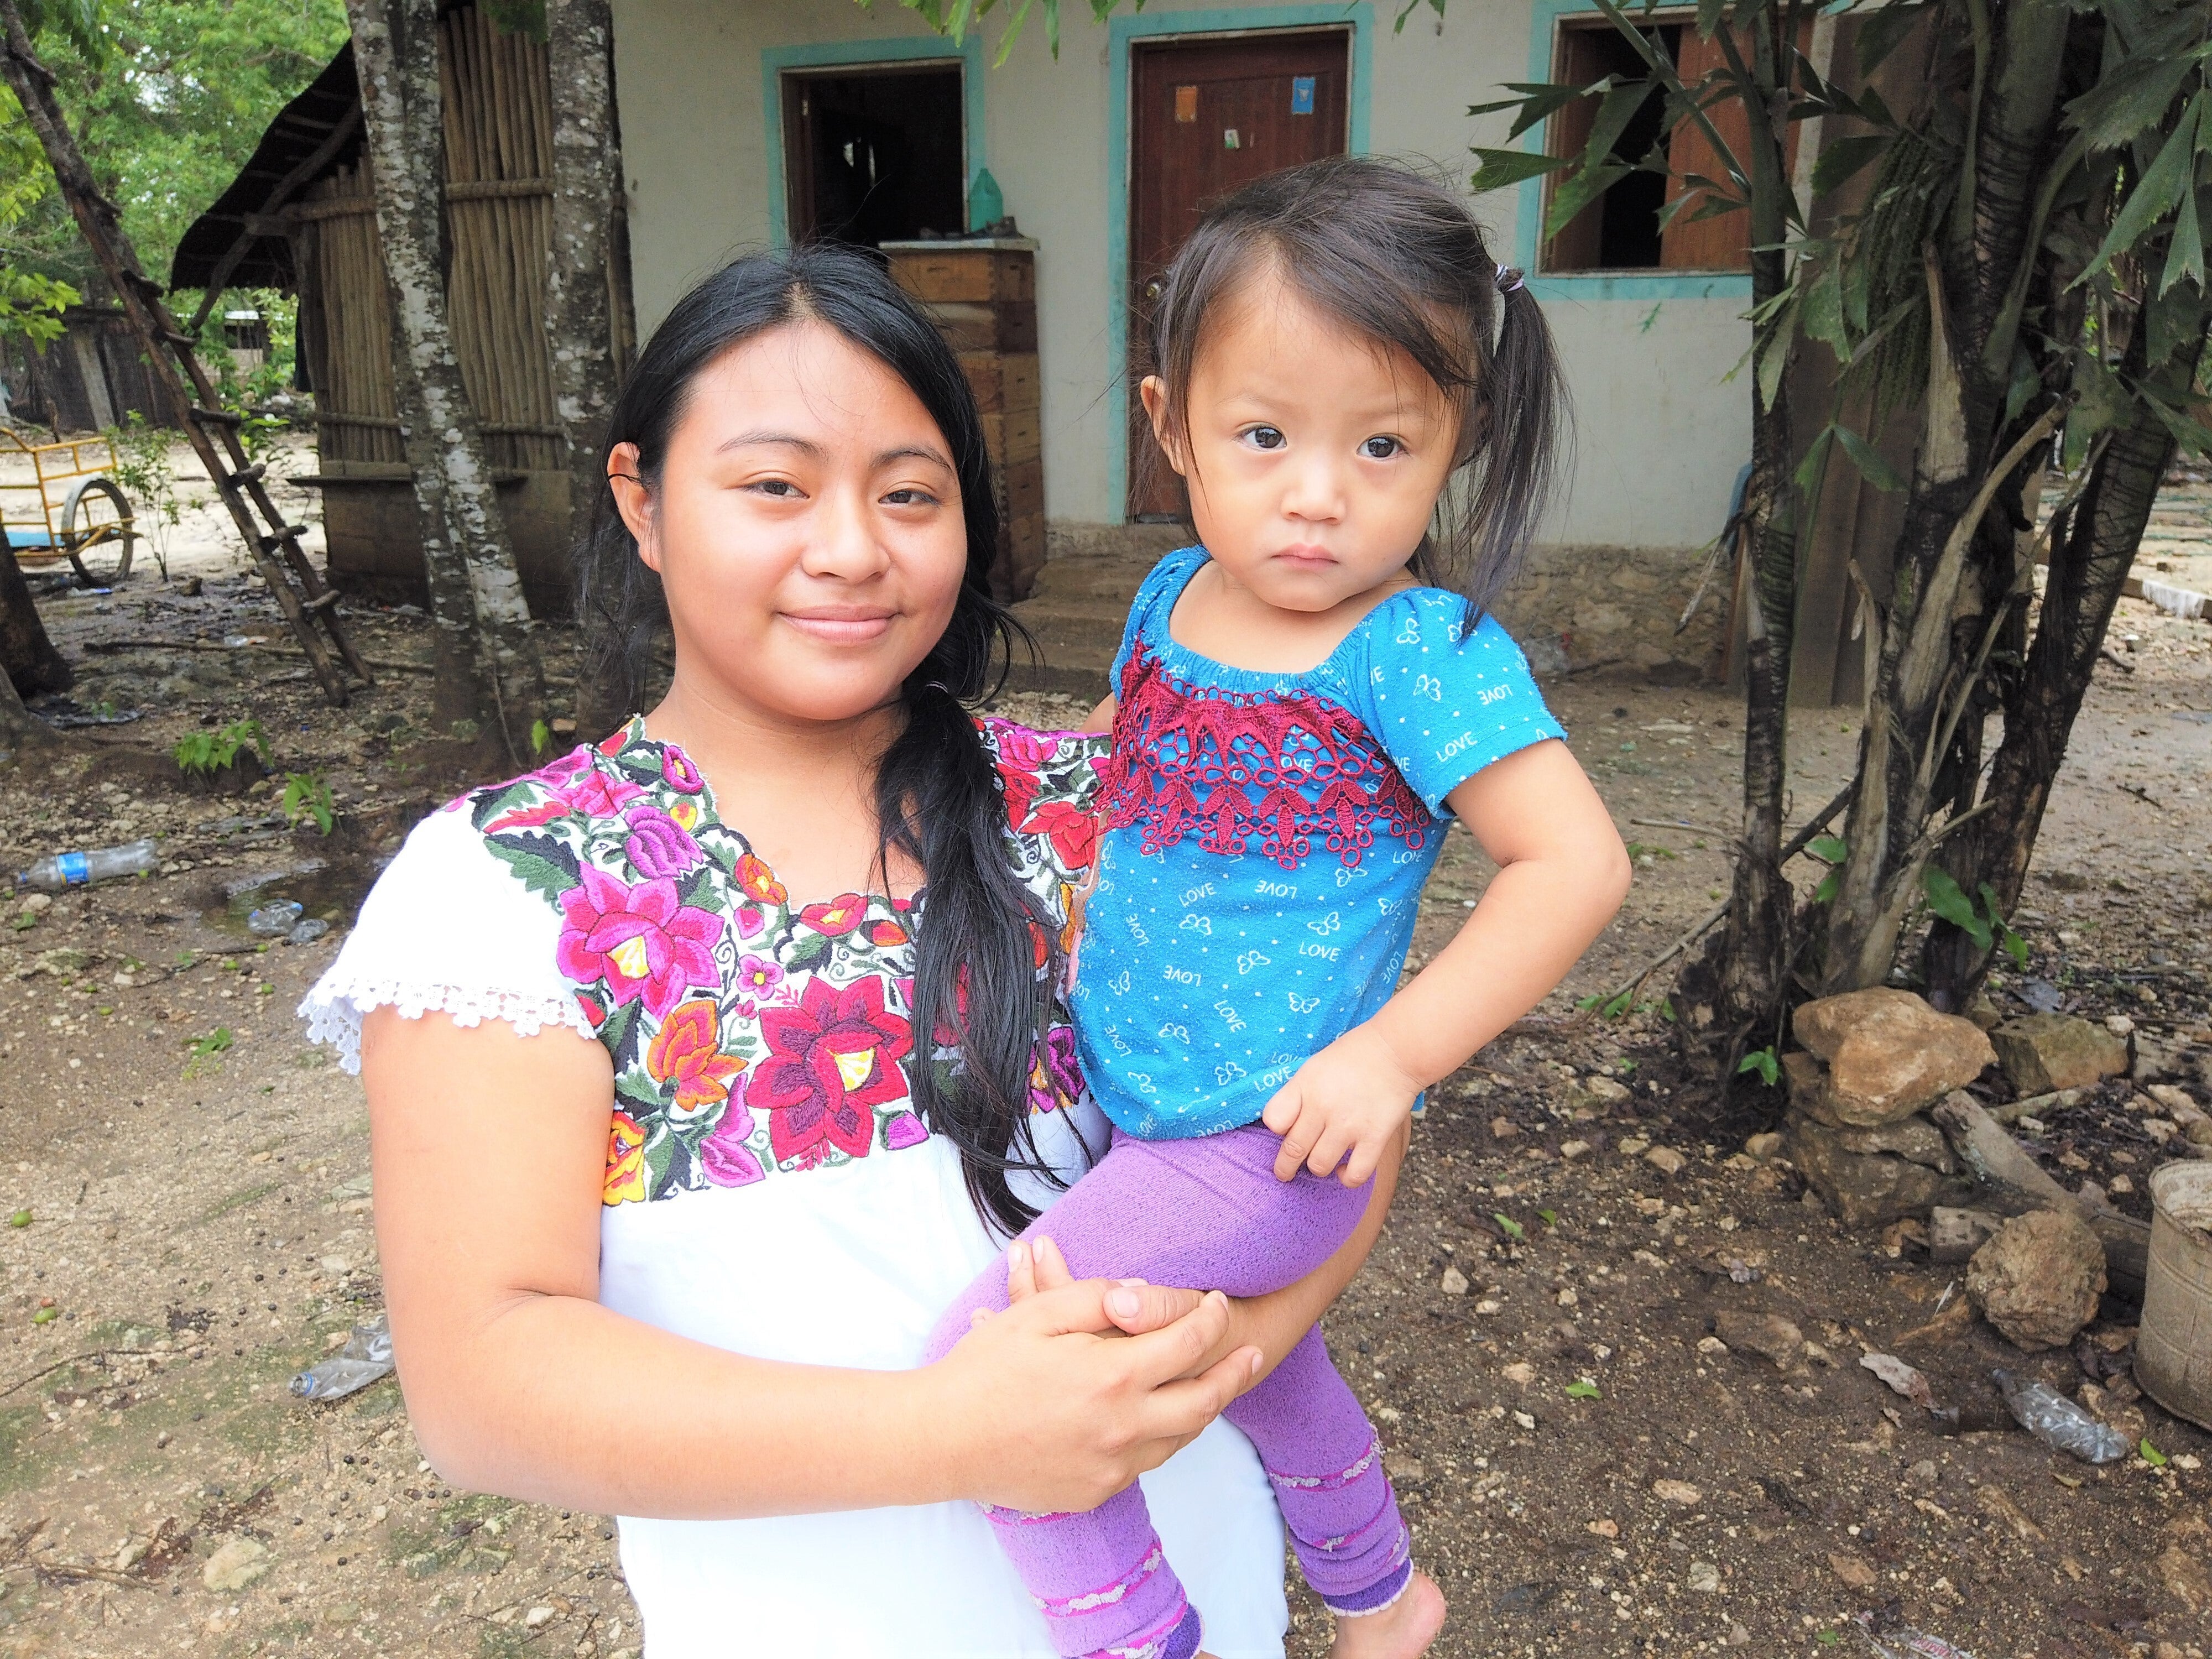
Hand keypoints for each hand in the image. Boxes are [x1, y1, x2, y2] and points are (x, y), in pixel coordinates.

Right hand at [932, 1257, 1260, 1513]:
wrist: (942, 1440)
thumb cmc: (984, 1371)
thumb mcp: (1038, 1316)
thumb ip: (1096, 1298)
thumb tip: (1141, 1293)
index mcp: (1114, 1377)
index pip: (1187, 1343)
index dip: (1210, 1317)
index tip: (1217, 1300)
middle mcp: (1125, 1428)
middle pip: (1204, 1401)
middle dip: (1235, 1372)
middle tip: (1252, 1352)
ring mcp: (1112, 1466)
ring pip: (1179, 1438)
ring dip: (1203, 1408)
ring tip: (1215, 1385)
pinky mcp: (1095, 1491)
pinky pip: (1144, 1464)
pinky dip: (1161, 1438)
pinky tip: (1158, 1420)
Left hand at [1260, 1024, 1422, 1184]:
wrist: (1396, 1051)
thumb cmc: (1354, 1055)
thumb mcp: (1315, 1066)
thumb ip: (1299, 1093)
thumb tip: (1285, 1122)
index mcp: (1305, 1086)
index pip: (1274, 1120)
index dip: (1276, 1129)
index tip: (1283, 1131)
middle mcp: (1322, 1108)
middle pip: (1293, 1150)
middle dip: (1285, 1167)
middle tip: (1285, 1172)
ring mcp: (1348, 1125)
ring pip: (1319, 1166)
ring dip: (1317, 1167)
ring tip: (1322, 1161)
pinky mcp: (1374, 1138)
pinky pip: (1355, 1174)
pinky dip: (1346, 1178)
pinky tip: (1344, 1170)